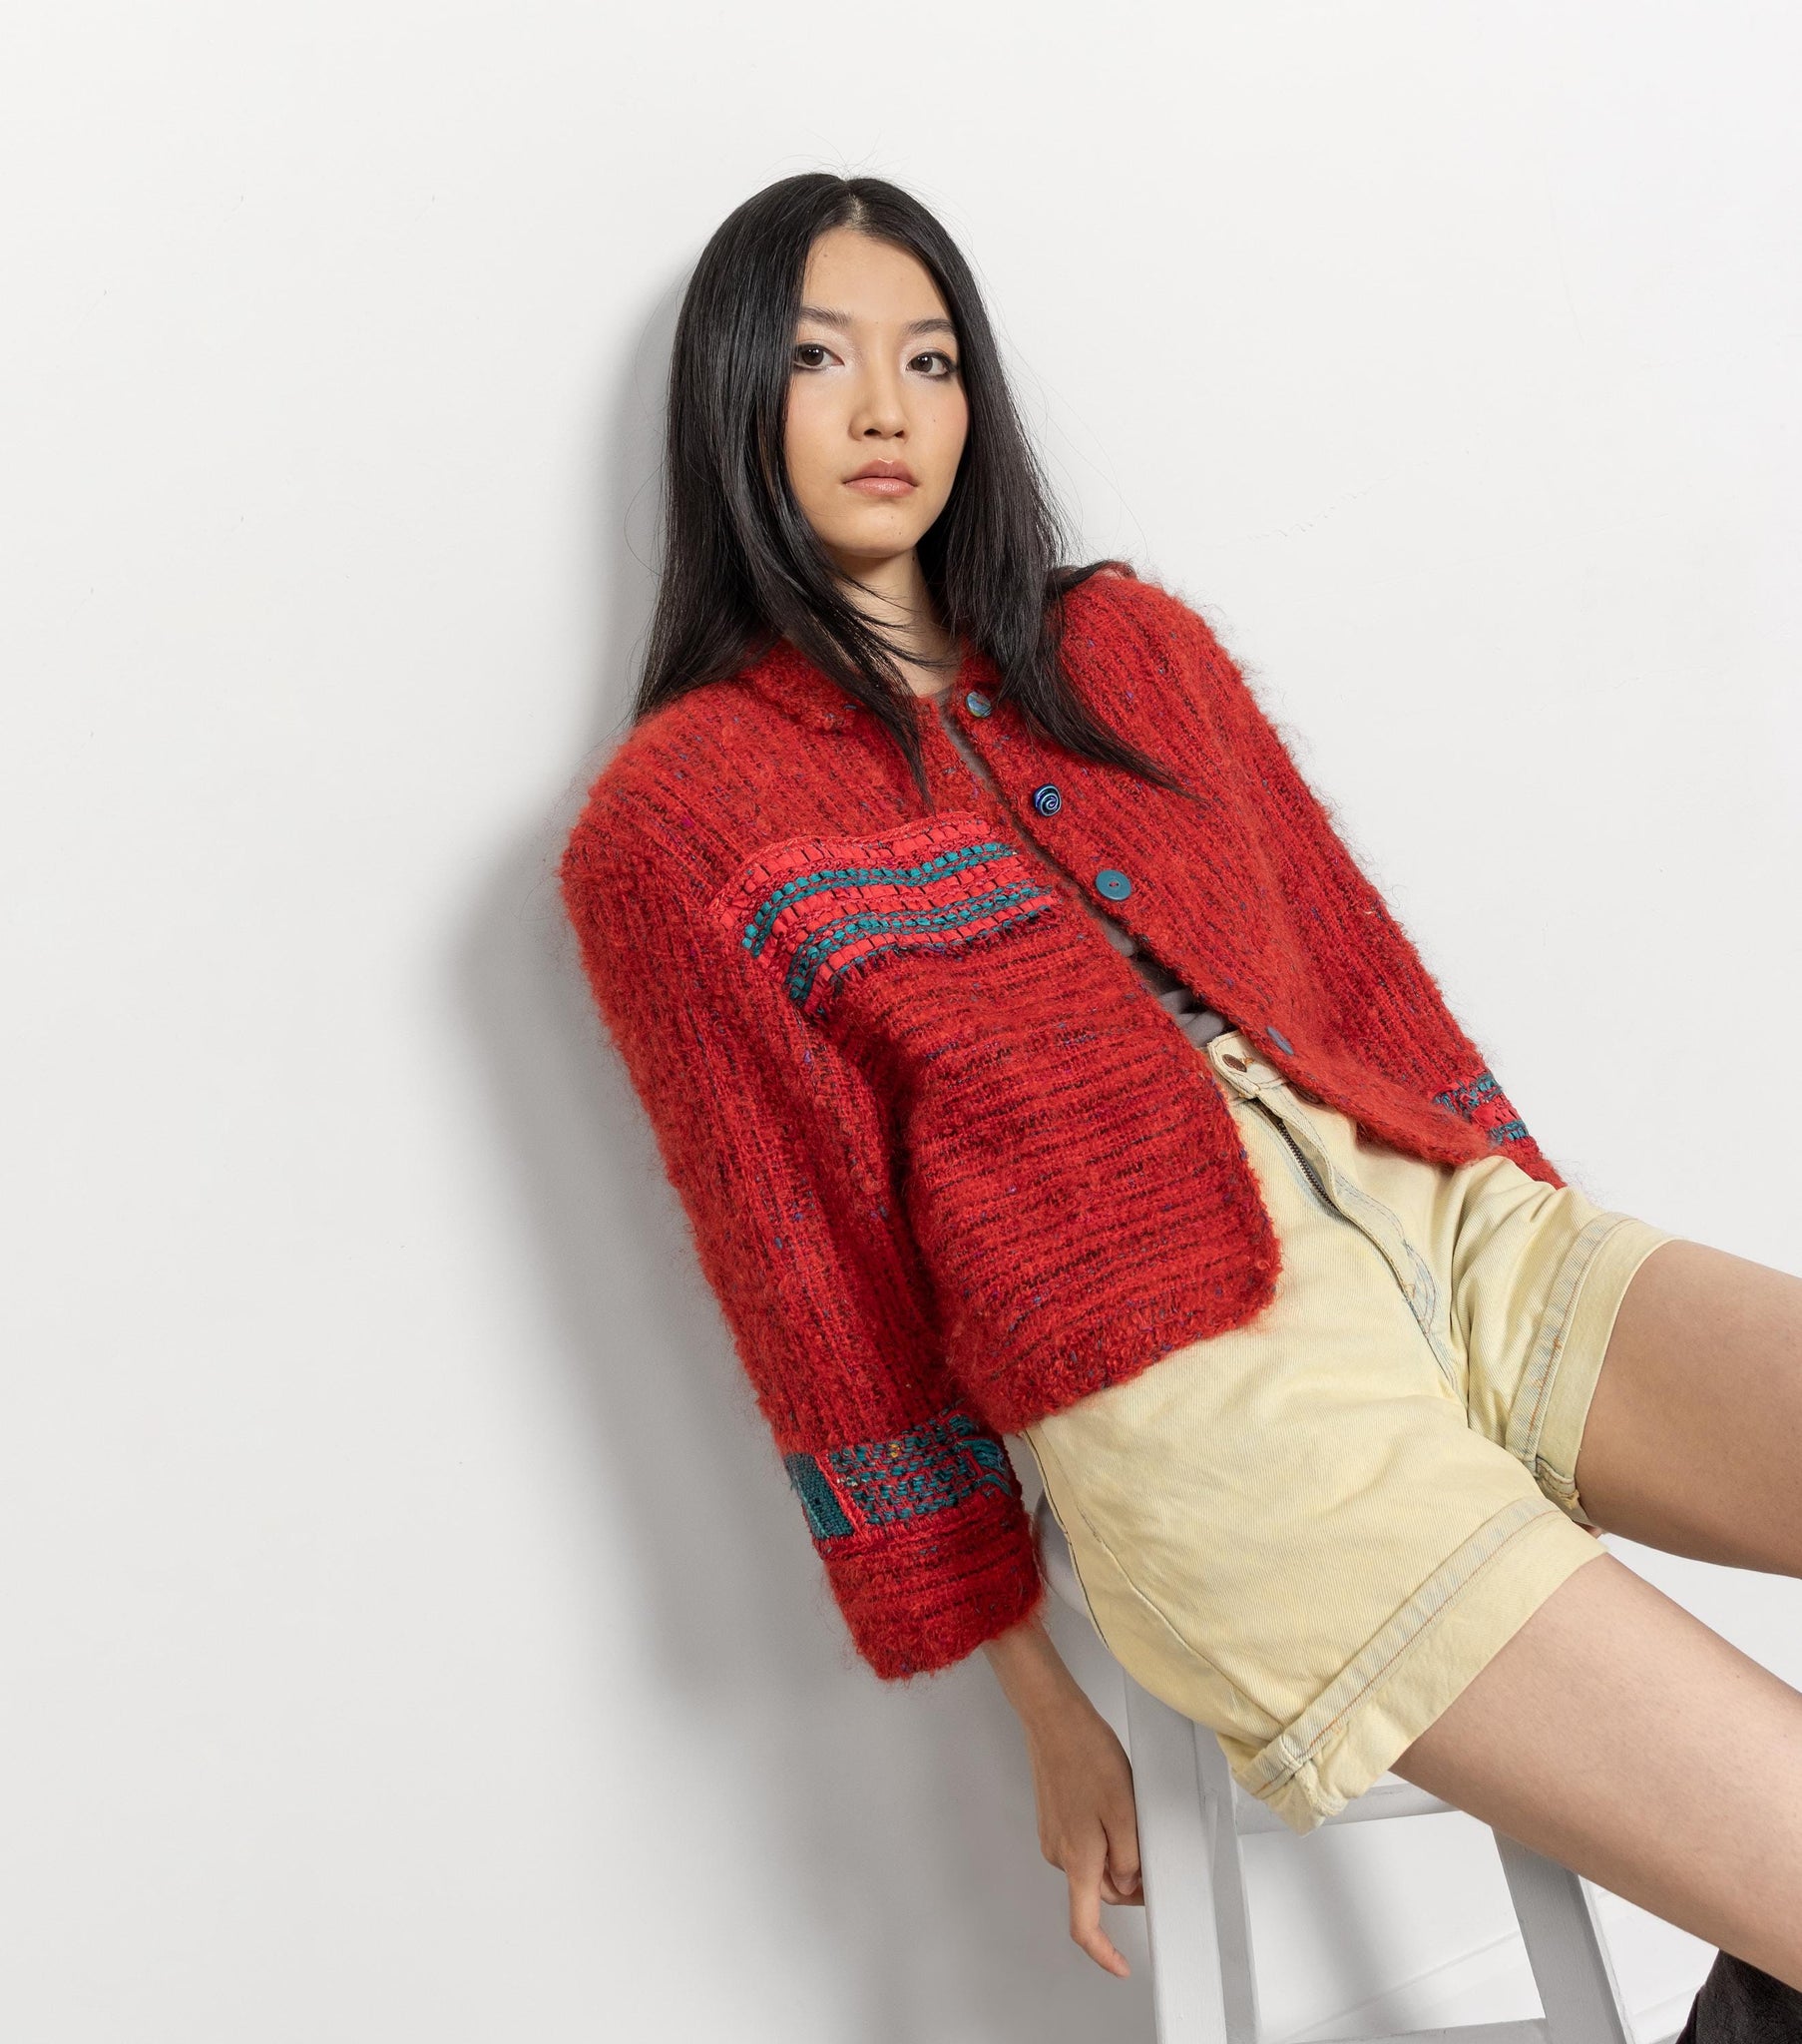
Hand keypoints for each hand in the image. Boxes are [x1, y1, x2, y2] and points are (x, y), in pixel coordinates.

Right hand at [982, 1610, 1143, 1975]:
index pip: (1085, 1926)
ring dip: (1116, 1855)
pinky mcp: (1052, 1817)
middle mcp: (1060, 1854)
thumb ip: (1129, 1857)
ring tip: (1130, 1814)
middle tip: (1151, 1853)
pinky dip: (1103, 1836)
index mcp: (1078, 1860)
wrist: (1052, 1717)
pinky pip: (1083, 1843)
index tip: (1123, 1966)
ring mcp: (1053, 1834)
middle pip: (1098, 1892)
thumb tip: (1127, 1885)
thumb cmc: (1087, 1756)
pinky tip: (1113, 1804)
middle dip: (1128, 1883)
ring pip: (1093, 1865)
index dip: (1103, 1954)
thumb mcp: (1125, 1809)